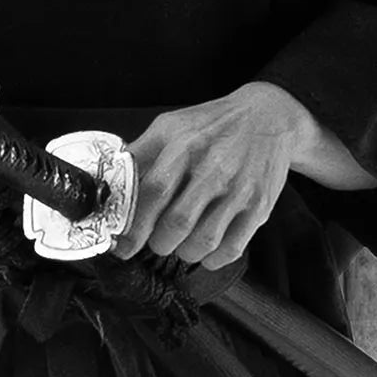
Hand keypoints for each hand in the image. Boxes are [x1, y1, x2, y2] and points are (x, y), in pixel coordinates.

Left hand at [113, 82, 371, 270]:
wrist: (268, 117)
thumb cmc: (210, 125)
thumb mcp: (170, 127)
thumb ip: (141, 154)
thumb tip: (108, 184)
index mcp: (183, 147)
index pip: (152, 193)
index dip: (133, 226)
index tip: (121, 245)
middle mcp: (212, 168)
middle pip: (176, 224)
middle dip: (158, 243)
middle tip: (155, 241)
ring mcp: (239, 189)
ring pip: (203, 242)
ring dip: (183, 252)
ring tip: (179, 244)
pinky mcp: (260, 206)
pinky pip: (232, 248)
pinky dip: (212, 260)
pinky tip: (204, 252)